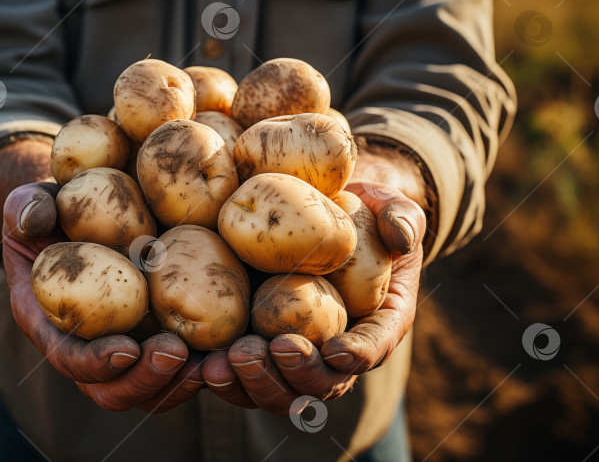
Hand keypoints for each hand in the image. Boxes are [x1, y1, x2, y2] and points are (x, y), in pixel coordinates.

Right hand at [2, 182, 203, 412]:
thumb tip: (32, 219)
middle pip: (112, 391)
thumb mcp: (31, 201)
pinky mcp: (155, 336)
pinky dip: (200, 367)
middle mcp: (87, 347)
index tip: (126, 348)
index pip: (68, 359)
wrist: (84, 216)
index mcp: (49, 323)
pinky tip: (227, 351)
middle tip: (177, 353)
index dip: (94, 362)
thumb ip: (26, 208)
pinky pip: (177, 369)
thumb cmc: (54, 208)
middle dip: (145, 379)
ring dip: (178, 384)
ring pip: (149, 391)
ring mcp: (124, 346)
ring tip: (209, 362)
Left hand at [201, 145, 427, 414]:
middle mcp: (333, 350)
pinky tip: (196, 365)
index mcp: (375, 323)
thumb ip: (402, 219)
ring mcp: (291, 353)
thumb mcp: (391, 208)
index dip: (357, 355)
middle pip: (319, 383)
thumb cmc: (360, 213)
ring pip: (276, 390)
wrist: (319, 216)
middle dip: (295, 375)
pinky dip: (218, 377)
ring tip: (224, 364)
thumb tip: (401, 237)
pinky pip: (238, 375)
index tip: (336, 351)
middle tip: (271, 349)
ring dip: (251, 384)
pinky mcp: (254, 344)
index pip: (373, 348)